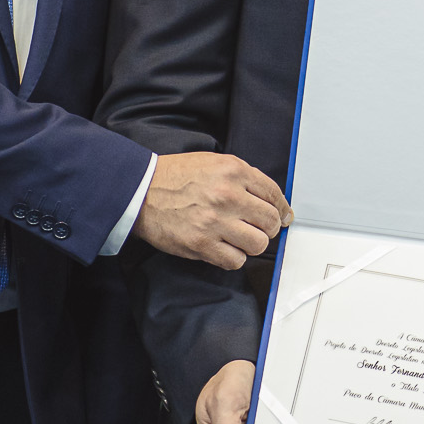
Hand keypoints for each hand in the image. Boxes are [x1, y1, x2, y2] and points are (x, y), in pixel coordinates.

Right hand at [136, 152, 290, 267]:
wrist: (140, 191)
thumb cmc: (176, 176)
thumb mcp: (214, 162)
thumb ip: (243, 178)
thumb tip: (272, 200)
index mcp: (234, 171)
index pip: (274, 194)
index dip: (282, 209)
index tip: (284, 217)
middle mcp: (228, 195)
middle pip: (270, 221)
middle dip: (268, 227)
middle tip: (257, 228)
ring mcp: (215, 221)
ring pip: (258, 244)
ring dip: (252, 244)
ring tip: (239, 238)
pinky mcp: (201, 244)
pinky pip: (236, 260)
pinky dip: (234, 257)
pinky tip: (224, 247)